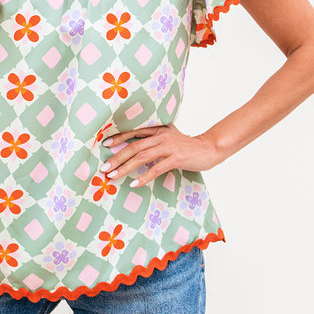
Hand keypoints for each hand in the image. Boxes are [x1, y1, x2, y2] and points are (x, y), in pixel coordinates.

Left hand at [99, 124, 221, 186]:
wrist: (209, 148)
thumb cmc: (187, 145)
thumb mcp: (170, 137)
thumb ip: (155, 138)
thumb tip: (138, 147)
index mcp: (158, 130)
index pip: (134, 132)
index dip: (119, 138)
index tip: (105, 144)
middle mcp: (161, 136)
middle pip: (134, 146)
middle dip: (117, 157)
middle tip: (104, 168)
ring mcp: (168, 147)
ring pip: (142, 157)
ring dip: (125, 167)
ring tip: (113, 176)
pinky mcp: (176, 158)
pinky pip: (156, 168)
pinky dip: (144, 176)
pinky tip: (134, 183)